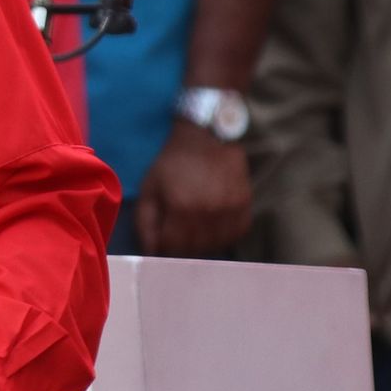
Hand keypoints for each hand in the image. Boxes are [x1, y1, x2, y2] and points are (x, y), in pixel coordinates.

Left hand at [136, 120, 251, 255]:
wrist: (204, 138)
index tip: (161, 240)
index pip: (172, 246)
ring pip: (216, 244)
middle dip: (181, 246)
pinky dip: (222, 236)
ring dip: (202, 243)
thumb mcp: (149, 189)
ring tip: (193, 229)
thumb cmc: (171, 164)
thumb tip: (150, 252)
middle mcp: (209, 211)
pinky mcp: (246, 206)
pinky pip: (234, 234)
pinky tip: (211, 224)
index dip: (163, 247)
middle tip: (176, 235)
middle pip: (195, 248)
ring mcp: (231, 209)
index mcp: (182, 207)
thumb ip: (145, 223)